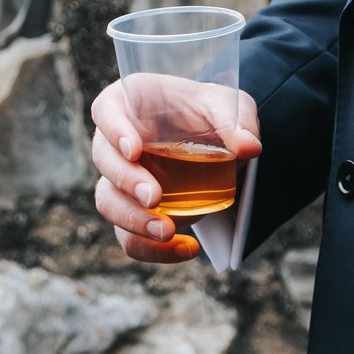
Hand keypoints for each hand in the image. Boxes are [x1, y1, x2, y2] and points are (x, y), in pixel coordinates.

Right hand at [90, 75, 261, 264]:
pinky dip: (152, 250)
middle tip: (154, 197)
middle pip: (103, 159)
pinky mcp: (134, 212)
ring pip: (108, 201)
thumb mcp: (228, 107)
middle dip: (126, 181)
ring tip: (167, 231)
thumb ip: (237, 121)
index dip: (114, 130)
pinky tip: (186, 249)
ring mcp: (121, 180)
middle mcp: (116, 142)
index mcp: (129, 104)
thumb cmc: (212, 114)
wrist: (217, 142)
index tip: (134, 150)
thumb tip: (249, 147)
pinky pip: (129, 237)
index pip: (106, 111)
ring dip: (132, 220)